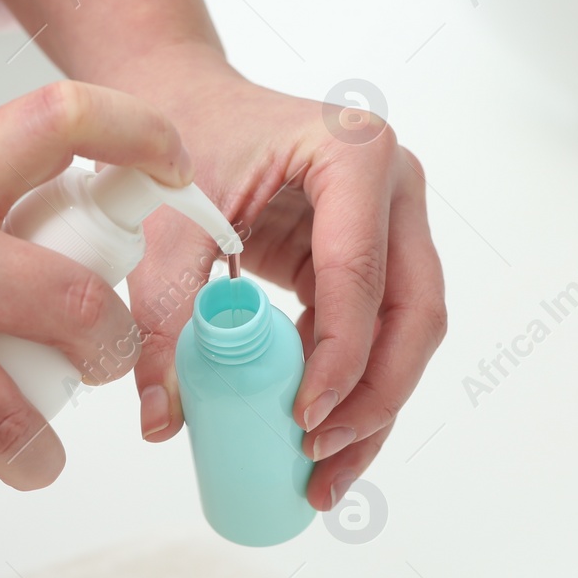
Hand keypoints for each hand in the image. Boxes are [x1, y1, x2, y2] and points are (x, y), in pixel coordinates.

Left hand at [113, 45, 446, 510]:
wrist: (180, 102)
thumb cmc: (179, 141)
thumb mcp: (165, 225)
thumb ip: (164, 316)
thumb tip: (164, 419)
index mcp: (353, 154)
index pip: (360, 275)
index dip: (339, 357)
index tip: (301, 420)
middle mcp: (394, 185)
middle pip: (413, 311)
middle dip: (374, 398)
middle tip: (320, 458)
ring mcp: (395, 220)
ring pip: (410, 331)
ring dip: (374, 407)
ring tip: (323, 475)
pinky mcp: (376, 255)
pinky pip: (381, 332)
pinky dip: (353, 387)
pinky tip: (318, 437)